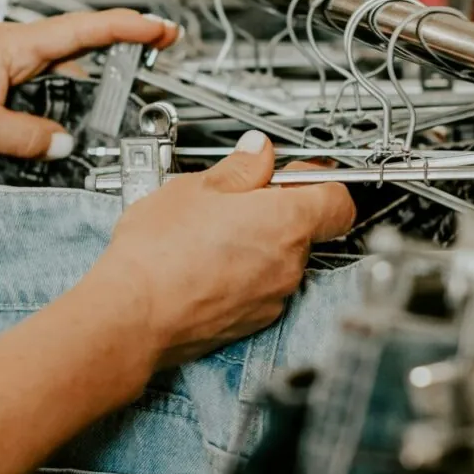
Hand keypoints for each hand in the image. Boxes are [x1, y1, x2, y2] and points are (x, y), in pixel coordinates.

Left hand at [0, 9, 177, 161]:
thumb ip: (27, 138)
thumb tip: (63, 144)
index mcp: (13, 46)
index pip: (85, 30)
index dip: (129, 28)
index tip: (163, 29)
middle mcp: (11, 49)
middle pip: (80, 47)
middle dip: (122, 52)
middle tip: (159, 59)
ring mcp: (3, 66)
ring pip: (61, 73)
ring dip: (91, 84)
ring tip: (122, 100)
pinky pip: (40, 91)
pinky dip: (62, 102)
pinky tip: (69, 123)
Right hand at [83, 132, 355, 369]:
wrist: (133, 314)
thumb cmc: (159, 253)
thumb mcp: (195, 188)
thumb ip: (239, 167)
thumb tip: (258, 152)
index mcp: (285, 221)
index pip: (339, 198)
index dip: (318, 180)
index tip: (293, 173)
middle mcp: (290, 263)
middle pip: (307, 228)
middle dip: (277, 210)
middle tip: (237, 199)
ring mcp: (273, 297)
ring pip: (281, 259)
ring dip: (257, 243)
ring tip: (211, 234)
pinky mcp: (253, 321)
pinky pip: (261, 287)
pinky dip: (243, 273)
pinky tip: (205, 264)